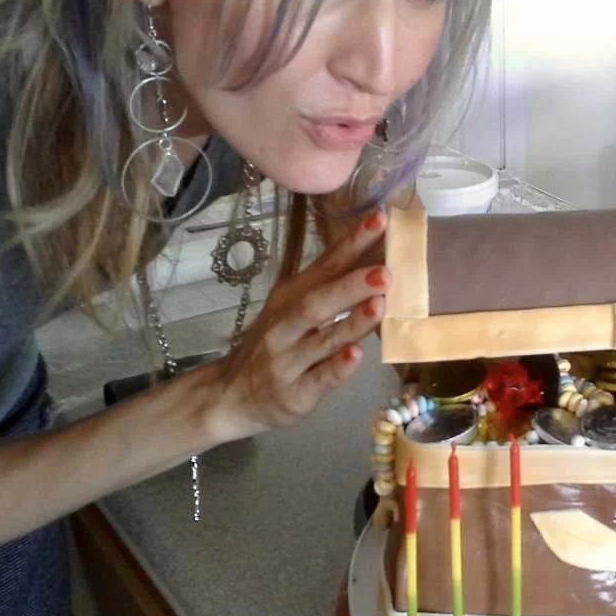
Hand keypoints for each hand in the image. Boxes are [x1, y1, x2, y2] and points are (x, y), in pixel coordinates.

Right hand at [195, 211, 390, 443]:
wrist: (228, 395)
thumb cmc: (274, 346)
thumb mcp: (292, 312)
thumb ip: (329, 289)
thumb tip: (378, 259)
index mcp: (291, 297)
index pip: (324, 266)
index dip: (351, 243)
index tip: (380, 220)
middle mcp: (286, 325)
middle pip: (317, 301)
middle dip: (351, 285)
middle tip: (386, 272)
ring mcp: (288, 360)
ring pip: (321, 339)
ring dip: (352, 322)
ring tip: (380, 305)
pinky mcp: (295, 394)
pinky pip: (319, 379)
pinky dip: (337, 367)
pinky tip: (356, 355)